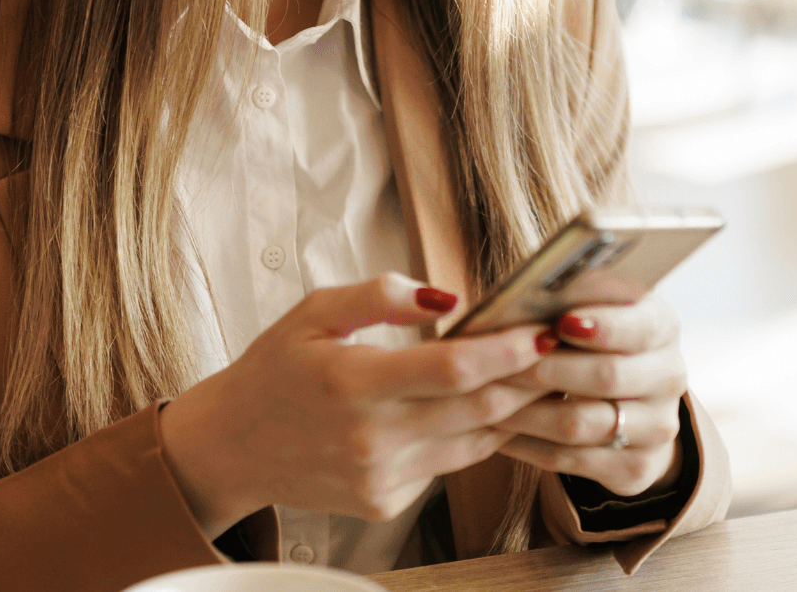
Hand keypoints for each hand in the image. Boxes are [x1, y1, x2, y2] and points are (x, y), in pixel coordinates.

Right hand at [158, 273, 553, 536]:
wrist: (230, 449)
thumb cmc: (273, 371)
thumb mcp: (313, 313)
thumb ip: (379, 296)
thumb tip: (447, 296)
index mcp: (353, 382)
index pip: (451, 370)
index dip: (506, 351)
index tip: (541, 329)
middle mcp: (372, 437)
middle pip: (478, 409)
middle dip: (530, 379)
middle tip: (566, 349)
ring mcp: (382, 476)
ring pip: (475, 441)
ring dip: (515, 409)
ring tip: (545, 374)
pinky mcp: (387, 501)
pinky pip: (451, 463)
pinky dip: (477, 434)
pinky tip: (494, 406)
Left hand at [492, 293, 687, 497]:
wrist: (631, 400)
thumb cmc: (594, 338)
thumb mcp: (594, 307)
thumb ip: (570, 297)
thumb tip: (525, 293)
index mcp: (661, 326)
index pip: (639, 327)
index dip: (602, 326)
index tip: (561, 323)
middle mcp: (668, 377)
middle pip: (607, 377)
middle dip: (547, 370)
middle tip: (499, 365)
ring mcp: (656, 427)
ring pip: (583, 424)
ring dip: (528, 413)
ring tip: (486, 400)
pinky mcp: (636, 467)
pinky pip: (572, 460)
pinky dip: (529, 446)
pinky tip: (498, 432)